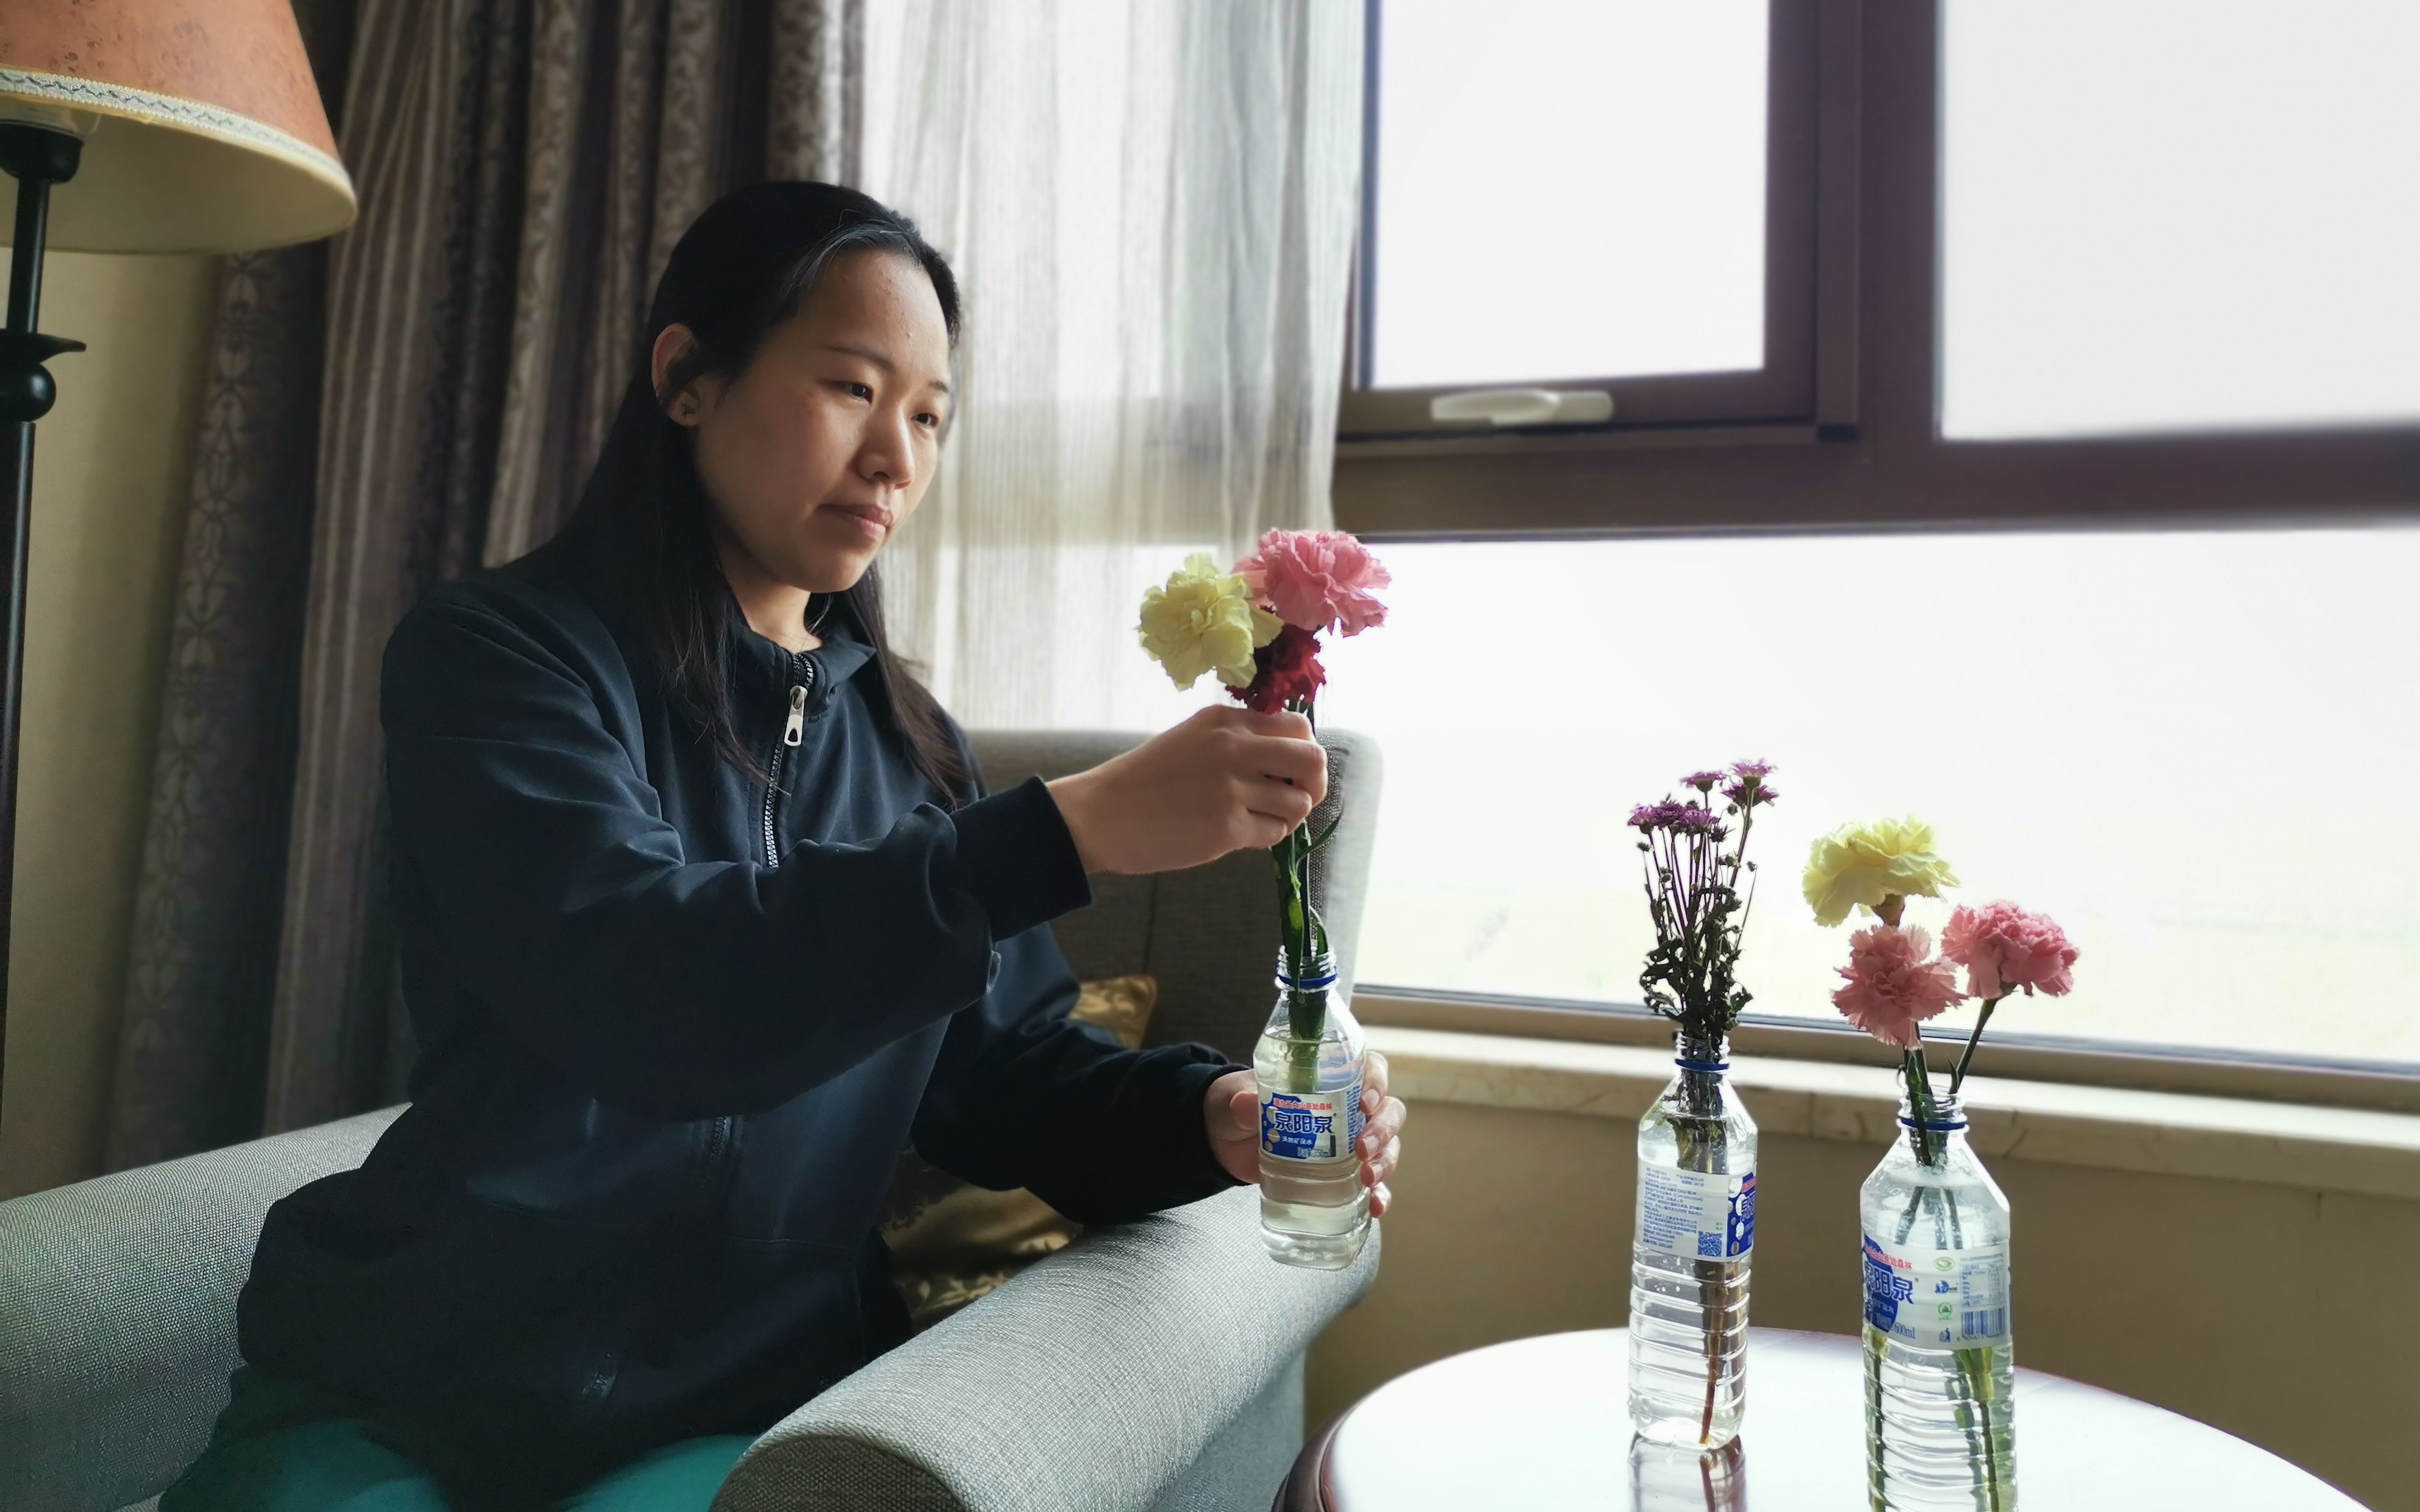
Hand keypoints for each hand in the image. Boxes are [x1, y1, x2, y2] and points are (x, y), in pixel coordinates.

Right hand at [1044, 706, 1327, 874]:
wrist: (1101, 814)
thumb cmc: (1145, 779)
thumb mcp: (1192, 738)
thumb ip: (1237, 740)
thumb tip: (1289, 759)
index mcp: (1226, 720)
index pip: (1298, 727)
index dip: (1304, 752)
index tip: (1290, 771)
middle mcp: (1234, 748)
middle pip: (1312, 761)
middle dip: (1313, 785)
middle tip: (1294, 800)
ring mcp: (1232, 788)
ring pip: (1297, 803)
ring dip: (1287, 816)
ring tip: (1259, 820)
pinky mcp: (1227, 828)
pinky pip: (1274, 833)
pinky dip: (1266, 837)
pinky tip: (1239, 835)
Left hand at [1204, 1050, 1402, 1216]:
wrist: (1226, 1143)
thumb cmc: (1238, 1108)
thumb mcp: (1235, 1099)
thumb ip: (1242, 1100)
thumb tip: (1246, 1104)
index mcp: (1330, 1079)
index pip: (1370, 1069)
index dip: (1377, 1082)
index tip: (1364, 1103)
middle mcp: (1348, 1109)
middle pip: (1387, 1111)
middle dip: (1383, 1129)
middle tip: (1363, 1148)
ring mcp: (1349, 1143)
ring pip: (1386, 1146)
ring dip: (1386, 1161)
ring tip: (1368, 1179)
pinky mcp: (1342, 1174)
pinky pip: (1373, 1184)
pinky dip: (1380, 1194)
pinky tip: (1377, 1206)